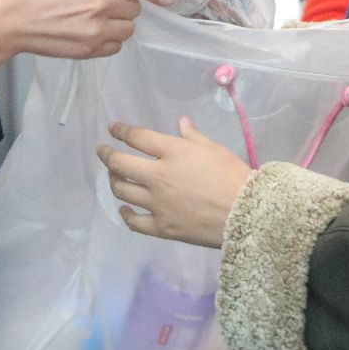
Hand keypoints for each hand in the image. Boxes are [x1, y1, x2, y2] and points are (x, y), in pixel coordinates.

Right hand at [0, 0, 147, 70]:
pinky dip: (107, 42)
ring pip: (128, 29)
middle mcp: (103, 2)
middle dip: (123, 5)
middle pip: (135, 8)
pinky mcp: (88, 50)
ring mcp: (97, 29)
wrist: (1, 19)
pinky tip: (90, 34)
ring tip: (96, 21)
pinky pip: (115, 47)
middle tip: (104, 4)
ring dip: (117, 25)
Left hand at [97, 117, 250, 247]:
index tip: (113, 129)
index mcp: (173, 152)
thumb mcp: (214, 149)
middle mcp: (158, 176)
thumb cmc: (232, 176)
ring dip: (114, 181)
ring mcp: (157, 203)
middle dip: (106, 155)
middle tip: (102, 151)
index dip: (121, 131)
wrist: (246, 213)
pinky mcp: (161, 227)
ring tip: (114, 177)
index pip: (137, 138)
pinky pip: (134, 222)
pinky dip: (125, 215)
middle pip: (120, 164)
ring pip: (122, 191)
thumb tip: (181, 122)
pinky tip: (124, 210)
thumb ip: (193, 136)